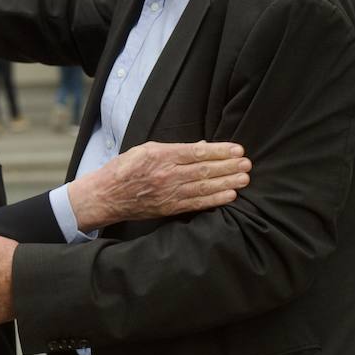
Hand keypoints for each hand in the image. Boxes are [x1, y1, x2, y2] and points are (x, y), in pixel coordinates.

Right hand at [68, 140, 249, 229]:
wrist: (105, 196)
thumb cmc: (125, 169)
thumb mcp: (146, 150)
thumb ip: (175, 149)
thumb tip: (202, 146)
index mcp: (160, 155)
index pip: (197, 152)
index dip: (220, 151)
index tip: (238, 150)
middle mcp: (166, 174)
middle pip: (205, 170)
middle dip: (229, 166)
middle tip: (248, 164)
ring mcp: (168, 193)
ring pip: (204, 187)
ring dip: (227, 183)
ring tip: (245, 178)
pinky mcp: (169, 208)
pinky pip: (196, 203)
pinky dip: (215, 199)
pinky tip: (230, 195)